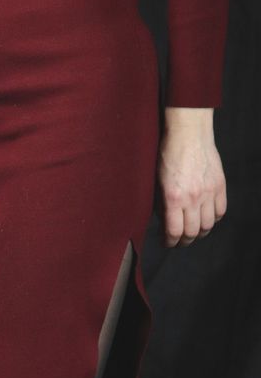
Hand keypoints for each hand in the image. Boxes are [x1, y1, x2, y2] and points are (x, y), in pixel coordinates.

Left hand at [158, 107, 226, 247]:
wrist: (189, 134)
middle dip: (184, 241)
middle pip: (192, 232)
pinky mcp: (220, 185)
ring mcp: (208, 192)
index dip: (170, 242)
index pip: (174, 232)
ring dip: (200, 233)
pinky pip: (220, 211)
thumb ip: (161, 205)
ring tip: (194, 232)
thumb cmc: (168, 155)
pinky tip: (206, 218)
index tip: (168, 243)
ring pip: (208, 225)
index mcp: (173, 199)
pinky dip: (213, 219)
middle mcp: (193, 198)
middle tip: (180, 241)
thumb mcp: (157, 183)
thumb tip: (164, 223)